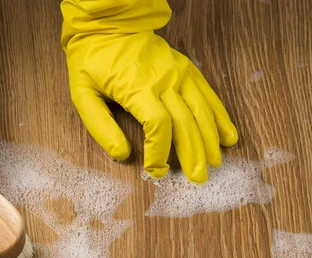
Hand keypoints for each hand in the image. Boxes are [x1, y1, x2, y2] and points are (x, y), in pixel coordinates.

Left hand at [62, 1, 237, 183]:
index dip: (159, 153)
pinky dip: (220, 116)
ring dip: (210, 139)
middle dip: (193, 154)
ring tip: (215, 162)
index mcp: (137, 88)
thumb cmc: (92, 61)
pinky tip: (228, 135)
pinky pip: (208, 95)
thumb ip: (100, 126)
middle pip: (185, 123)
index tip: (155, 171)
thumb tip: (121, 155)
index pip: (158, 126)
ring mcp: (179, 73)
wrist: (108, 24)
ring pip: (201, 111)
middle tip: (198, 179)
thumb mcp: (83, 93)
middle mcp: (164, 80)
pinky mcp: (186, 69)